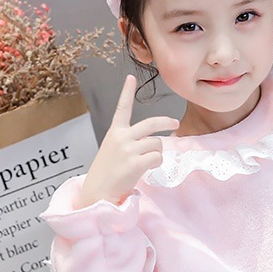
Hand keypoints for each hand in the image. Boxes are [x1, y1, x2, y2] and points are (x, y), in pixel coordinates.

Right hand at [78, 74, 179, 207]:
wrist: (97, 193)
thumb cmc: (107, 173)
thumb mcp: (114, 150)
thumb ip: (130, 142)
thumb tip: (154, 142)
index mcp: (115, 132)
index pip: (122, 108)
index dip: (126, 92)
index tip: (130, 77)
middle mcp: (121, 137)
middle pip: (151, 123)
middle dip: (166, 121)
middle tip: (175, 122)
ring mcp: (128, 149)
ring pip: (157, 143)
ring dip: (157, 153)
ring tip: (144, 163)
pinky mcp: (135, 162)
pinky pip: (157, 157)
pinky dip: (156, 164)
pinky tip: (146, 169)